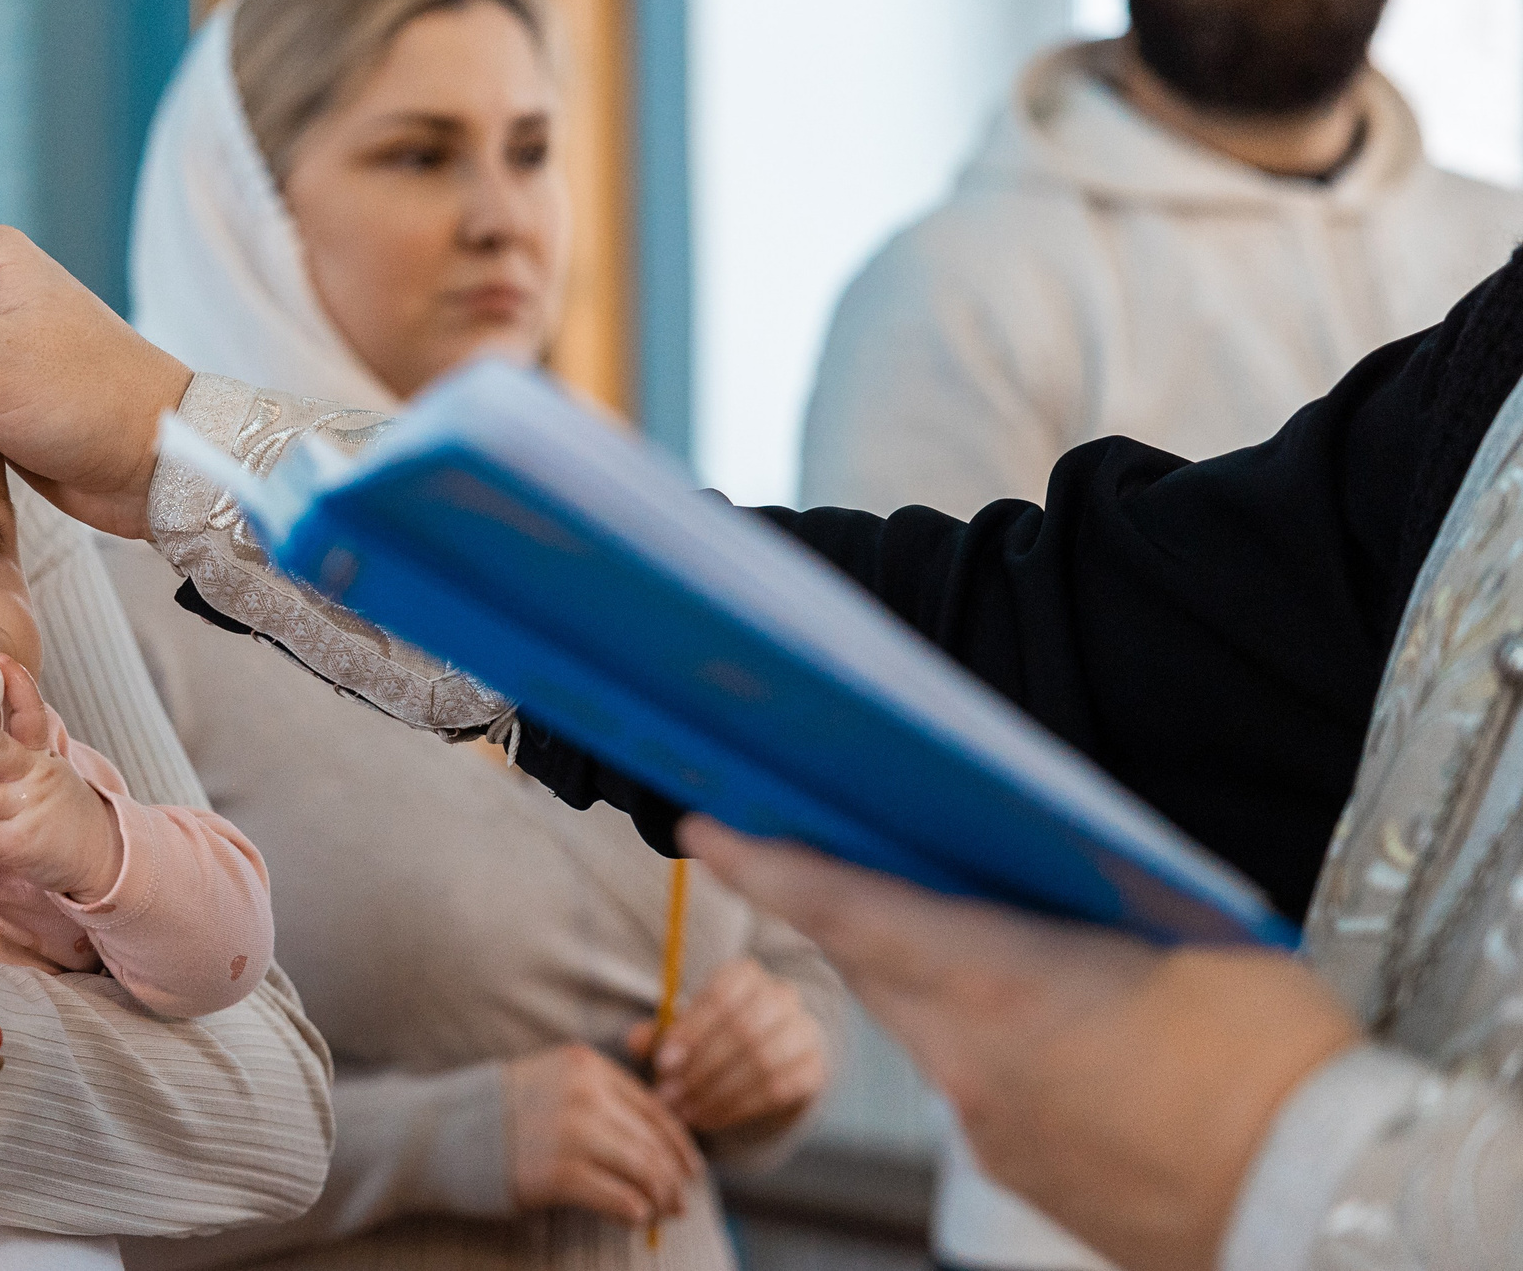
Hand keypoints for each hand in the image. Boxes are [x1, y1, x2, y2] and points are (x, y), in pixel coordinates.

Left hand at [0, 656, 125, 902]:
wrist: (99, 854)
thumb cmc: (63, 809)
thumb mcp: (49, 769)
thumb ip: (16, 748)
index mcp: (40, 757)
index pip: (33, 716)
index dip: (20, 686)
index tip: (1, 660)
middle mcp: (32, 779)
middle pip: (1, 750)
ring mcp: (23, 812)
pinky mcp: (15, 844)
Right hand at [502, 1042, 704, 1226]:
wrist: (445, 1132)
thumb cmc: (503, 1113)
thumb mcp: (554, 1083)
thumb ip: (601, 1099)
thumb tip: (658, 1145)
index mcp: (587, 1066)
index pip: (653, 1108)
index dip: (679, 1144)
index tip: (691, 1170)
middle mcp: (585, 1094)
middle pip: (651, 1142)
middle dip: (672, 1178)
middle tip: (679, 1203)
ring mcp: (572, 1133)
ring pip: (643, 1170)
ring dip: (659, 1198)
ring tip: (661, 1214)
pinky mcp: (559, 1173)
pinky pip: (618, 1198)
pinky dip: (634, 1212)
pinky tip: (634, 1218)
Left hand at [629, 955, 828, 1134]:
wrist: (765, 1057)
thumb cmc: (712, 1038)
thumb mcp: (683, 1033)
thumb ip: (658, 1035)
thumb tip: (634, 1040)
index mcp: (745, 974)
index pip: (721, 995)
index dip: (692, 1030)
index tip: (663, 1064)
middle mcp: (781, 995)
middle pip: (744, 1029)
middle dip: (702, 1068)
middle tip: (670, 1098)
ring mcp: (804, 1031)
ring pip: (763, 1060)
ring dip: (719, 1092)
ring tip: (687, 1114)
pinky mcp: (814, 1068)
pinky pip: (780, 1089)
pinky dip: (741, 1107)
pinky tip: (712, 1119)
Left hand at [681, 815, 1358, 1270]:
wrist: (1328, 1206)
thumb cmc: (1274, 1066)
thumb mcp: (1186, 937)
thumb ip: (1088, 904)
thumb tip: (1048, 880)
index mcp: (1000, 986)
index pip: (847, 910)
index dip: (765, 864)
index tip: (706, 827)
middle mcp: (970, 1066)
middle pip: (875, 967)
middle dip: (851, 911)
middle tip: (831, 852)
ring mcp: (989, 1133)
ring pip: (926, 1031)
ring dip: (935, 982)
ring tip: (990, 935)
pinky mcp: (1020, 1177)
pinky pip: (974, 1089)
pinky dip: (988, 1047)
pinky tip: (1053, 1033)